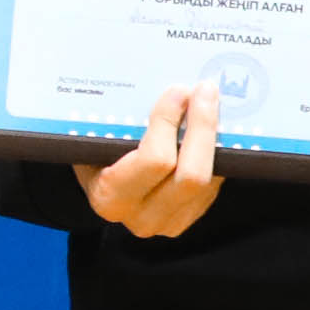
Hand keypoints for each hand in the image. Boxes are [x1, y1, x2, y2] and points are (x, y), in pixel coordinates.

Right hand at [76, 84, 223, 239]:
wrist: (101, 184)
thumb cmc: (95, 151)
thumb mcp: (94, 139)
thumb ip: (118, 121)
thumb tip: (162, 88)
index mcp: (111, 197)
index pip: (153, 160)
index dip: (169, 121)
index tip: (177, 91)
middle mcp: (142, 217)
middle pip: (192, 175)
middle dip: (203, 127)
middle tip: (205, 91)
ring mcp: (171, 221)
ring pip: (210, 178)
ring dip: (214, 136)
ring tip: (211, 102)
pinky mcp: (192, 214)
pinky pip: (215, 180)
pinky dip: (216, 149)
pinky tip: (210, 124)